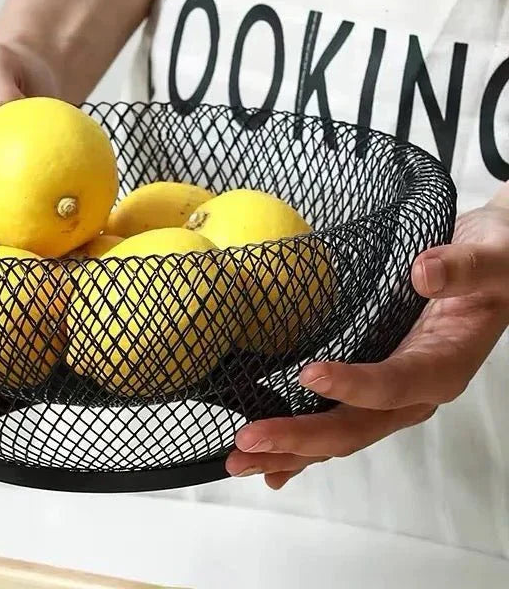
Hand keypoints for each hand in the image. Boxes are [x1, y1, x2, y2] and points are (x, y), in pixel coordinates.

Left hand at [226, 181, 508, 488]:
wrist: (495, 267)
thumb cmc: (494, 263)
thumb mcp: (492, 258)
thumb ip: (463, 268)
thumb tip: (425, 273)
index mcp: (443, 364)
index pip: (395, 383)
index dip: (355, 385)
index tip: (309, 373)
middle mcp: (416, 390)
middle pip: (356, 426)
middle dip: (301, 438)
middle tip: (248, 441)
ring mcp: (393, 394)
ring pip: (341, 433)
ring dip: (291, 450)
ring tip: (241, 460)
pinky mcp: (376, 386)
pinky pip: (339, 422)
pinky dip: (304, 445)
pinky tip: (272, 465)